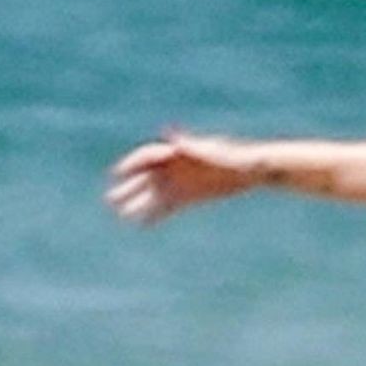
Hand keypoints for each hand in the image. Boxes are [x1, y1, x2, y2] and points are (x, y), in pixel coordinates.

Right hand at [106, 129, 252, 224]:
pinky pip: (169, 206)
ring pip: (155, 193)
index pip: (149, 156)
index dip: (133, 164)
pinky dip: (156, 215)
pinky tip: (143, 225)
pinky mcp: (190, 196)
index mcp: (180, 151)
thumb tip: (172, 140)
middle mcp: (176, 166)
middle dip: (130, 187)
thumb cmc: (237, 158)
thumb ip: (193, 148)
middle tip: (111, 200)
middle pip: (147, 176)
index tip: (118, 173)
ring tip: (122, 214)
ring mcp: (181, 181)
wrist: (254, 169)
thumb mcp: (216, 154)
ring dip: (138, 204)